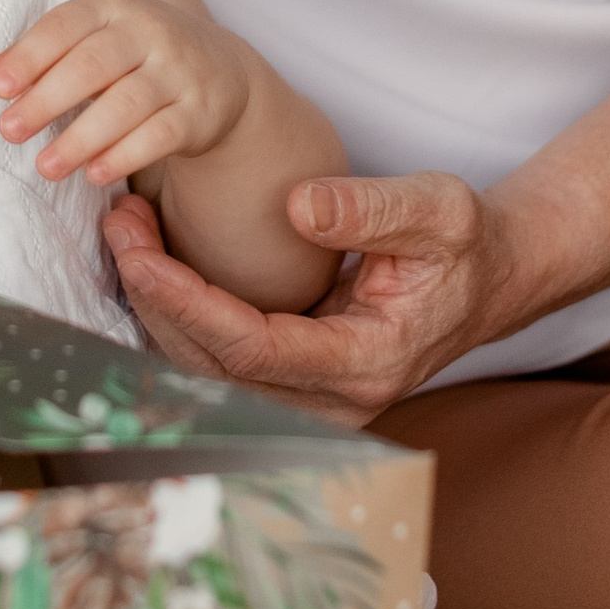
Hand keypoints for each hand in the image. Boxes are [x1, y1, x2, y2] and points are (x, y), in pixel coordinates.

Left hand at [0, 0, 249, 187]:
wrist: (220, 71)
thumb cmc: (136, 55)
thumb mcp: (92, 42)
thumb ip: (40, 56)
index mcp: (113, 8)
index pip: (65, 25)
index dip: (30, 55)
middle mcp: (148, 33)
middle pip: (93, 65)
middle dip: (47, 99)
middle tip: (9, 131)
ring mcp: (177, 72)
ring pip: (126, 104)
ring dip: (81, 138)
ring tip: (45, 166)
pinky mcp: (198, 112)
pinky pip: (160, 135)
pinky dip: (125, 156)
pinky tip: (94, 174)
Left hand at [101, 168, 516, 427]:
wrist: (489, 279)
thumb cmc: (465, 243)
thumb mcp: (439, 210)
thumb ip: (373, 209)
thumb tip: (297, 206)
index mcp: (367, 365)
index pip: (253, 349)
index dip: (188, 303)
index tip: (141, 251)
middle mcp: (334, 401)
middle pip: (215, 368)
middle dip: (155, 297)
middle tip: (120, 223)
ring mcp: (312, 402)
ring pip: (207, 371)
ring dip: (156, 304)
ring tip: (127, 230)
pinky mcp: (294, 385)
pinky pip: (217, 361)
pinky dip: (177, 313)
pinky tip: (153, 257)